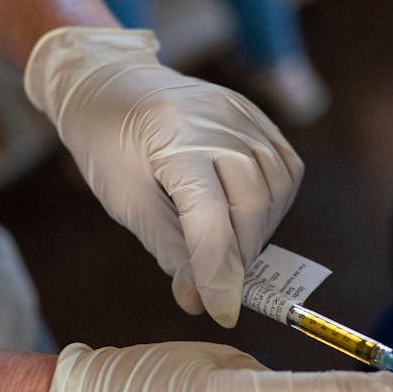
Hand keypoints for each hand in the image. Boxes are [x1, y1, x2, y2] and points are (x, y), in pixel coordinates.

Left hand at [25, 27, 302, 326]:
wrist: (110, 80)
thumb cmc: (107, 141)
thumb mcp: (125, 201)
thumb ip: (168, 248)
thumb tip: (201, 297)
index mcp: (172, 138)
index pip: (210, 216)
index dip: (218, 271)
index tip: (219, 312)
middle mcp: (216, 119)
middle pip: (251, 203)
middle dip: (239, 256)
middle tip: (218, 283)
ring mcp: (241, 112)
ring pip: (277, 187)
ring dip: (259, 232)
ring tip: (229, 251)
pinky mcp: (254, 114)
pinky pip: (285, 166)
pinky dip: (273, 203)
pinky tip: (248, 220)